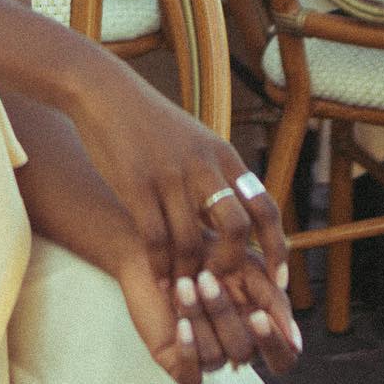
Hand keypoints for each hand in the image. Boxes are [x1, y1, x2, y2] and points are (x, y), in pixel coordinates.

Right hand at [69, 56, 289, 300]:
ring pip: (191, 241)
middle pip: (236, 227)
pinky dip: (160, 267)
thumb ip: (217, 177)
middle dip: (231, 265)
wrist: (105, 92)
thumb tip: (239, 223)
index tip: (278, 281)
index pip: (264, 207)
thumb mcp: (196, 141)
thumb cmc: (150, 123)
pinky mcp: (136, 182)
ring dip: (189, 274)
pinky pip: (155, 239)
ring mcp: (169, 174)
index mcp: (222, 155)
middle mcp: (202, 165)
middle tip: (219, 284)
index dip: (277, 249)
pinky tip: (159, 280)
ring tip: (185, 292)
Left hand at [117, 246, 298, 381]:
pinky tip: (180, 323)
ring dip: (199, 316)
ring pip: (215, 356)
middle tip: (206, 278)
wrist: (161, 238)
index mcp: (258, 328)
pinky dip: (189, 350)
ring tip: (183, 281)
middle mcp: (234, 345)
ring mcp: (207, 353)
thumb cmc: (208, 250)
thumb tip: (295, 344)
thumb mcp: (248, 267)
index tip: (256, 314)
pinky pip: (190, 376)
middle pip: (243, 352)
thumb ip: (273, 301)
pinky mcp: (177, 358)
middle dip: (224, 316)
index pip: (281, 358)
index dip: (272, 343)